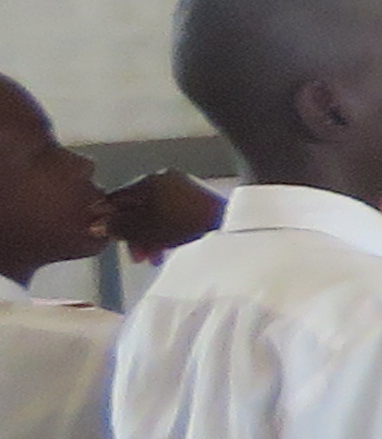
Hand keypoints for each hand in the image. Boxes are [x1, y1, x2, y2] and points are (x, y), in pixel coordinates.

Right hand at [97, 170, 221, 257]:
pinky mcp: (197, 201)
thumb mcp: (144, 229)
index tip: (107, 238)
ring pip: (155, 215)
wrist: (227, 224)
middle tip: (136, 256)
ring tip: (152, 258)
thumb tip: (97, 225)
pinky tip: (166, 250)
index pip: (116, 199)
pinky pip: (172, 216)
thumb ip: (118, 227)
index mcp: (148, 180)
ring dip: (149, 238)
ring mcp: (182, 188)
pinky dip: (166, 233)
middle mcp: (164, 179)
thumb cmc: (183, 225)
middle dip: (134, 235)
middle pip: (137, 208)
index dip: (108, 221)